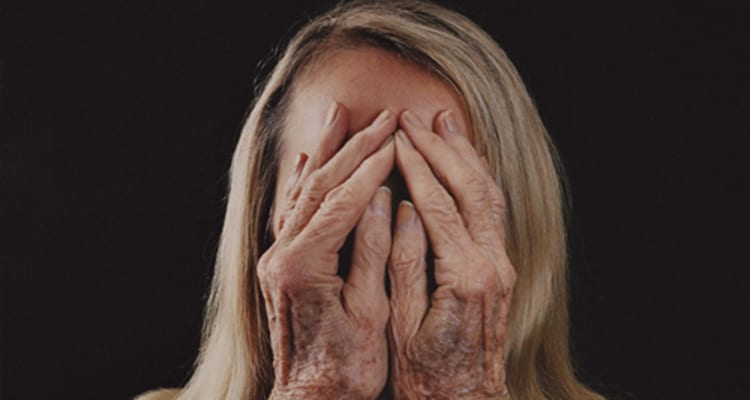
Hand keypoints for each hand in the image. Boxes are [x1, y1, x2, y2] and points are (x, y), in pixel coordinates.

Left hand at [259, 103, 395, 398]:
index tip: (398, 140)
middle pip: (321, 187)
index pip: (343, 201)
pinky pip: (291, 211)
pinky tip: (309, 157)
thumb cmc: (346, 365)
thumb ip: (373, 250)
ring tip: (340, 115)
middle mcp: (282, 255)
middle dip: (354, 148)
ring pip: (303, 192)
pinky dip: (303, 181)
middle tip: (382, 118)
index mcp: (304, 266)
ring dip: (326, 152)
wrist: (311, 398)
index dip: (372, 168)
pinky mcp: (281, 264)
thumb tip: (383, 198)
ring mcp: (277, 257)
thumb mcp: (370, 310)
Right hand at [387, 110, 515, 398]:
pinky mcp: (501, 270)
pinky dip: (477, 180)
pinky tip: (463, 163)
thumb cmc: (424, 374)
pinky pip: (493, 213)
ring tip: (444, 123)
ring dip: (465, 156)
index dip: (414, 168)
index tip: (394, 139)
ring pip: (489, 195)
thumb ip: (403, 261)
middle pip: (470, 189)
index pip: (437, 205)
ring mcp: (502, 266)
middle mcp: (493, 266)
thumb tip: (402, 207)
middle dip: (440, 149)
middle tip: (414, 118)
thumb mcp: (401, 322)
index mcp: (466, 277)